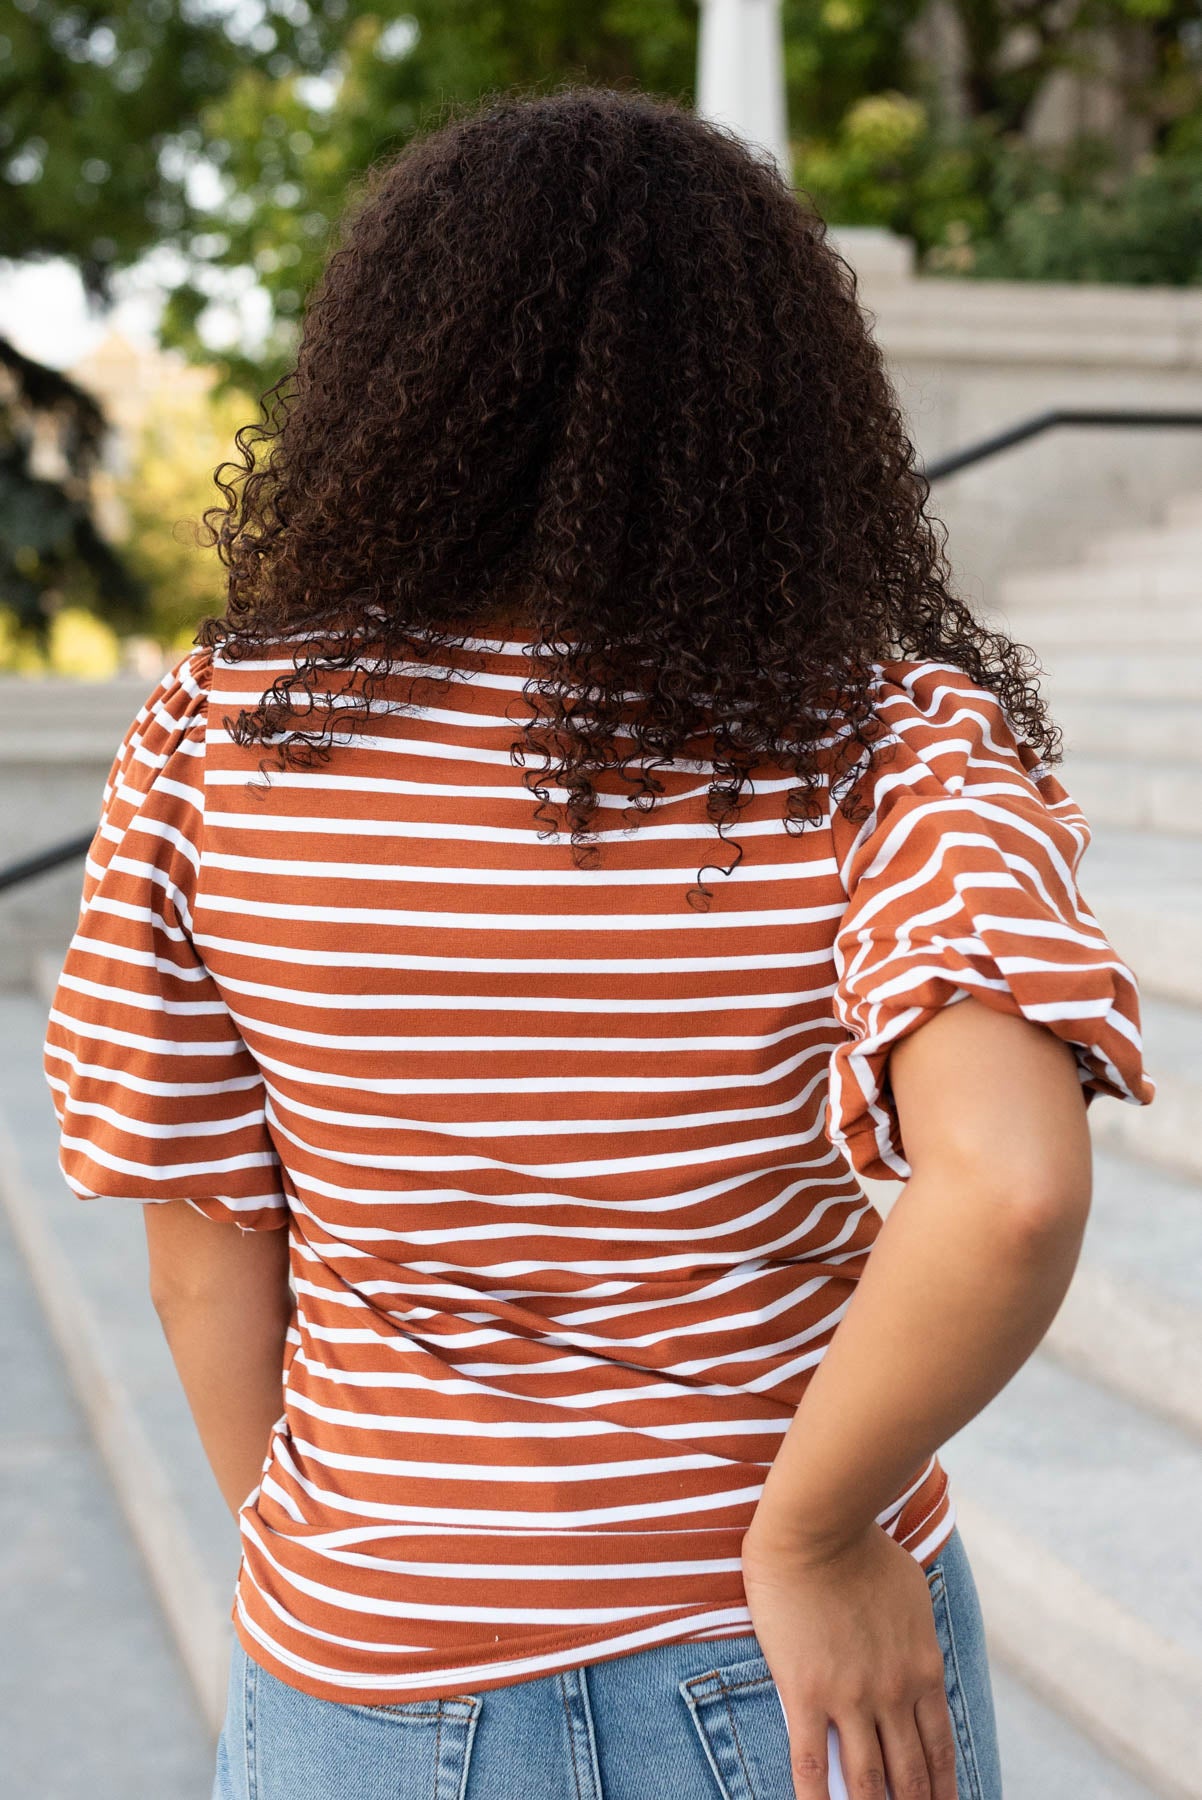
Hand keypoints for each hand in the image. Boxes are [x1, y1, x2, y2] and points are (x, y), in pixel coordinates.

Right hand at [741, 1518, 956, 1799]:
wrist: (820, 1525)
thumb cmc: (864, 1547)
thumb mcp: (912, 1593)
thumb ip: (916, 1634)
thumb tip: (918, 1656)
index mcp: (923, 1670)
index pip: (940, 1748)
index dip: (943, 1789)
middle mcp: (894, 1693)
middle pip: (910, 1775)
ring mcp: (851, 1697)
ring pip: (866, 1780)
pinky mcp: (807, 1693)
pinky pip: (811, 1762)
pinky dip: (815, 1799)